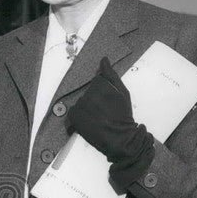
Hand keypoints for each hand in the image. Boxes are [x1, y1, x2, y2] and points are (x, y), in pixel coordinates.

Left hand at [67, 56, 154, 190]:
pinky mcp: (73, 117)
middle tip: (105, 112)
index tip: (108, 102)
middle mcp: (88, 94)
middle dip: (95, 100)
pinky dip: (79, 116)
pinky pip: (73, 112)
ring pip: (81, 102)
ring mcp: (80, 106)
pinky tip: (89, 122)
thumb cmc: (123, 115)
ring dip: (87, 108)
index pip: (96, 82)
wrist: (120, 138)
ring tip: (98, 118)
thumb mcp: (122, 92)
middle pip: (88, 92)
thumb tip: (103, 59)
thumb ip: (111, 74)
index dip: (103, 93)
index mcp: (100, 86)